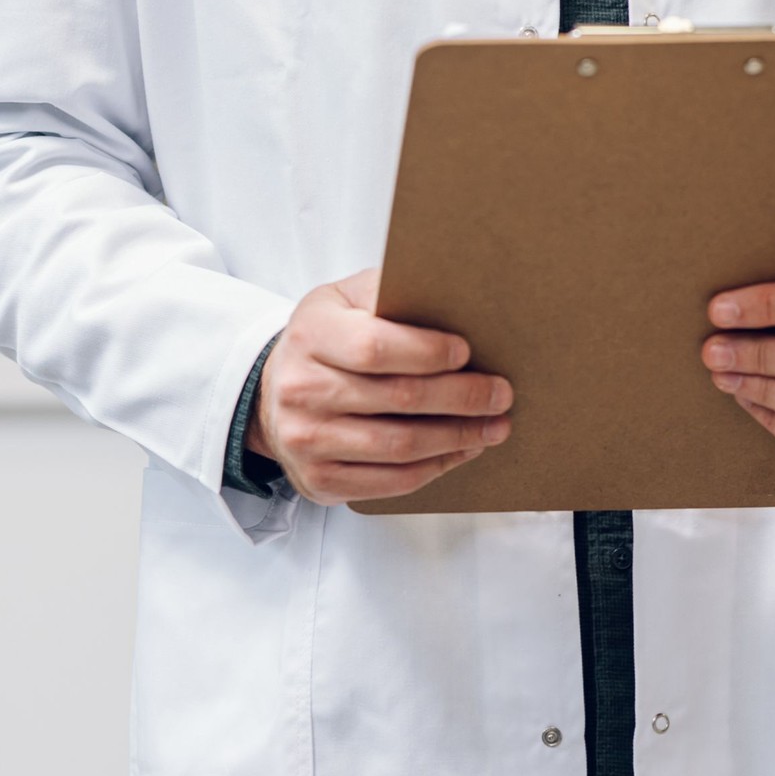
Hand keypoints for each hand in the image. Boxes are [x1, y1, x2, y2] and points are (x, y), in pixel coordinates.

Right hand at [255, 268, 512, 505]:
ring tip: (493, 426)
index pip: (375, 348)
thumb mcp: (346, 298)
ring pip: (399, 446)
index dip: (427, 352)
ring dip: (457, 437)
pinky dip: (435, 467)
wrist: (273, 391)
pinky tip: (461, 450)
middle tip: (501, 394)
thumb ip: (390, 293)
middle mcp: (301, 390)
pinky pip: (390, 482)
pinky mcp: (319, 480)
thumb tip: (455, 299)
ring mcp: (307, 441)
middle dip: (461, 398)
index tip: (467, 352)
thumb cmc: (327, 338)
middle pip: (397, 399)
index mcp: (311, 334)